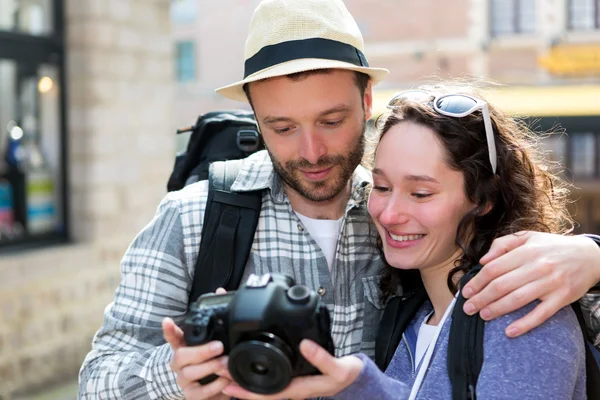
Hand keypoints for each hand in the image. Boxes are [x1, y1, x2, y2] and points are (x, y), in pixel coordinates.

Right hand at [163, 288, 231, 398]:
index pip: (173, 337)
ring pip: (191, 373)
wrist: (207, 390)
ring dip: (210, 367)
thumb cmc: (208, 362)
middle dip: (201, 351)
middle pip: (182, 356)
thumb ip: (214, 319)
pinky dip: (215, 386)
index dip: (169, 330)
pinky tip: (225, 380)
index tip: (167, 320)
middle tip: (219, 347)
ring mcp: (184, 380)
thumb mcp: (211, 341)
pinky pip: (201, 392)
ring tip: (225, 363)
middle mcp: (180, 364)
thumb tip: (220, 291)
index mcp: (183, 348)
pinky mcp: (192, 395)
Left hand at [219, 339, 362, 399]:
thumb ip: (322, 358)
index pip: (266, 395)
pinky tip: (244, 362)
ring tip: (224, 366)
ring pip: (260, 384)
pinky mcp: (290, 376)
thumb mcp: (338, 368)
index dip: (245, 392)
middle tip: (217, 371)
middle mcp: (290, 389)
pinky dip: (254, 370)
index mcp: (297, 390)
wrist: (352, 377)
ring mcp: (289, 383)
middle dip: (236, 384)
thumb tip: (304, 344)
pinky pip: (268, 377)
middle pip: (257, 391)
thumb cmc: (344, 375)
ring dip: (242, 377)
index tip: (227, 386)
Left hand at [462, 231, 599, 336]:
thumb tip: (483, 260)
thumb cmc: (552, 247)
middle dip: (481, 298)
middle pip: (502, 285)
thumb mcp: (528, 237)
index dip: (477, 281)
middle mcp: (537, 266)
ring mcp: (550, 283)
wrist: (590, 256)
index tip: (466, 292)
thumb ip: (503, 244)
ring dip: (497, 310)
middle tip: (468, 308)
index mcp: (526, 251)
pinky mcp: (562, 298)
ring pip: (517, 299)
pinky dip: (524, 324)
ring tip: (482, 316)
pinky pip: (541, 314)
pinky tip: (509, 332)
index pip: (494, 268)